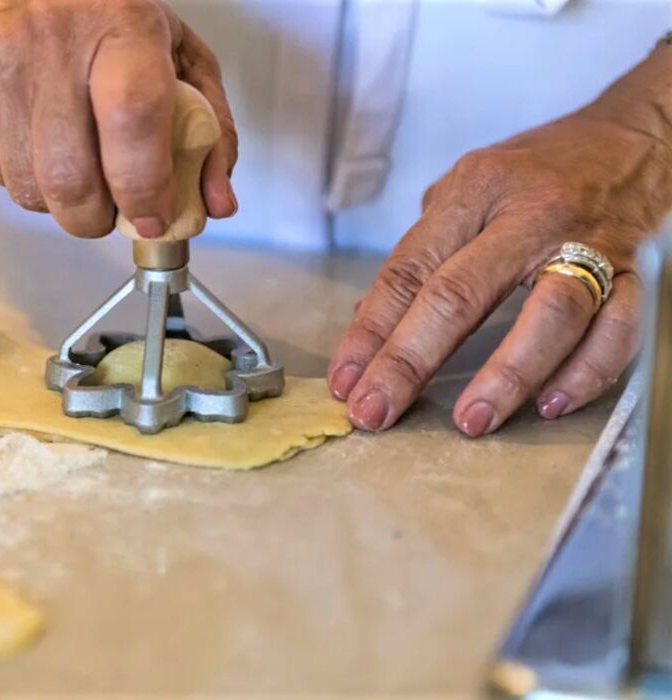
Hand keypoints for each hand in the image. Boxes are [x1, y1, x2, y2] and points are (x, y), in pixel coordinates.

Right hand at [0, 0, 237, 238]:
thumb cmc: (111, 12)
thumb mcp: (178, 52)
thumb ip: (210, 129)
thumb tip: (216, 204)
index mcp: (121, 25)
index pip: (131, 121)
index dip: (144, 189)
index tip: (154, 219)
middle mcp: (51, 43)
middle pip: (69, 179)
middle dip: (98, 219)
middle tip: (114, 208)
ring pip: (29, 188)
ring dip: (61, 203)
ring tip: (78, 167)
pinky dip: (26, 179)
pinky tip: (42, 144)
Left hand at [327, 103, 671, 435]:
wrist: (639, 135)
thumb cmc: (540, 170)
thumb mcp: (470, 187)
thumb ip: (423, 249)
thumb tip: (369, 315)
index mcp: (477, 191)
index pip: (409, 269)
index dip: (370, 331)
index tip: (345, 380)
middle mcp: (530, 215)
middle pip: (460, 295)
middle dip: (409, 362)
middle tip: (378, 410)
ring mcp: (590, 242)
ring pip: (549, 314)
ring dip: (506, 375)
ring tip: (471, 420)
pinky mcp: (639, 270)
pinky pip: (618, 329)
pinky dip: (586, 373)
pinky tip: (549, 404)